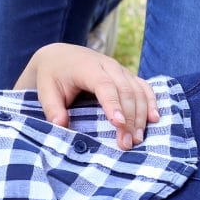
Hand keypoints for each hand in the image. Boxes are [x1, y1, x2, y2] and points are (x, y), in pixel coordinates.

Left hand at [15, 43, 158, 150]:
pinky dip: (151, 102)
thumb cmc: (52, 75)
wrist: (60, 55)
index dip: (113, 104)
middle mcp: (108, 66)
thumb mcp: (45, 90)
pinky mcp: (126, 75)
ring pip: (137, 91)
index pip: (104, 86)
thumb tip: (60, 125)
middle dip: (129, 118)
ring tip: (138, 139)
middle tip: (127, 143)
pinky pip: (143, 87)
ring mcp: (120, 70)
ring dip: (141, 115)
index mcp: (87, 67)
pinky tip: (154, 119)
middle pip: (125, 91)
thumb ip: (52, 108)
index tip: (118, 124)